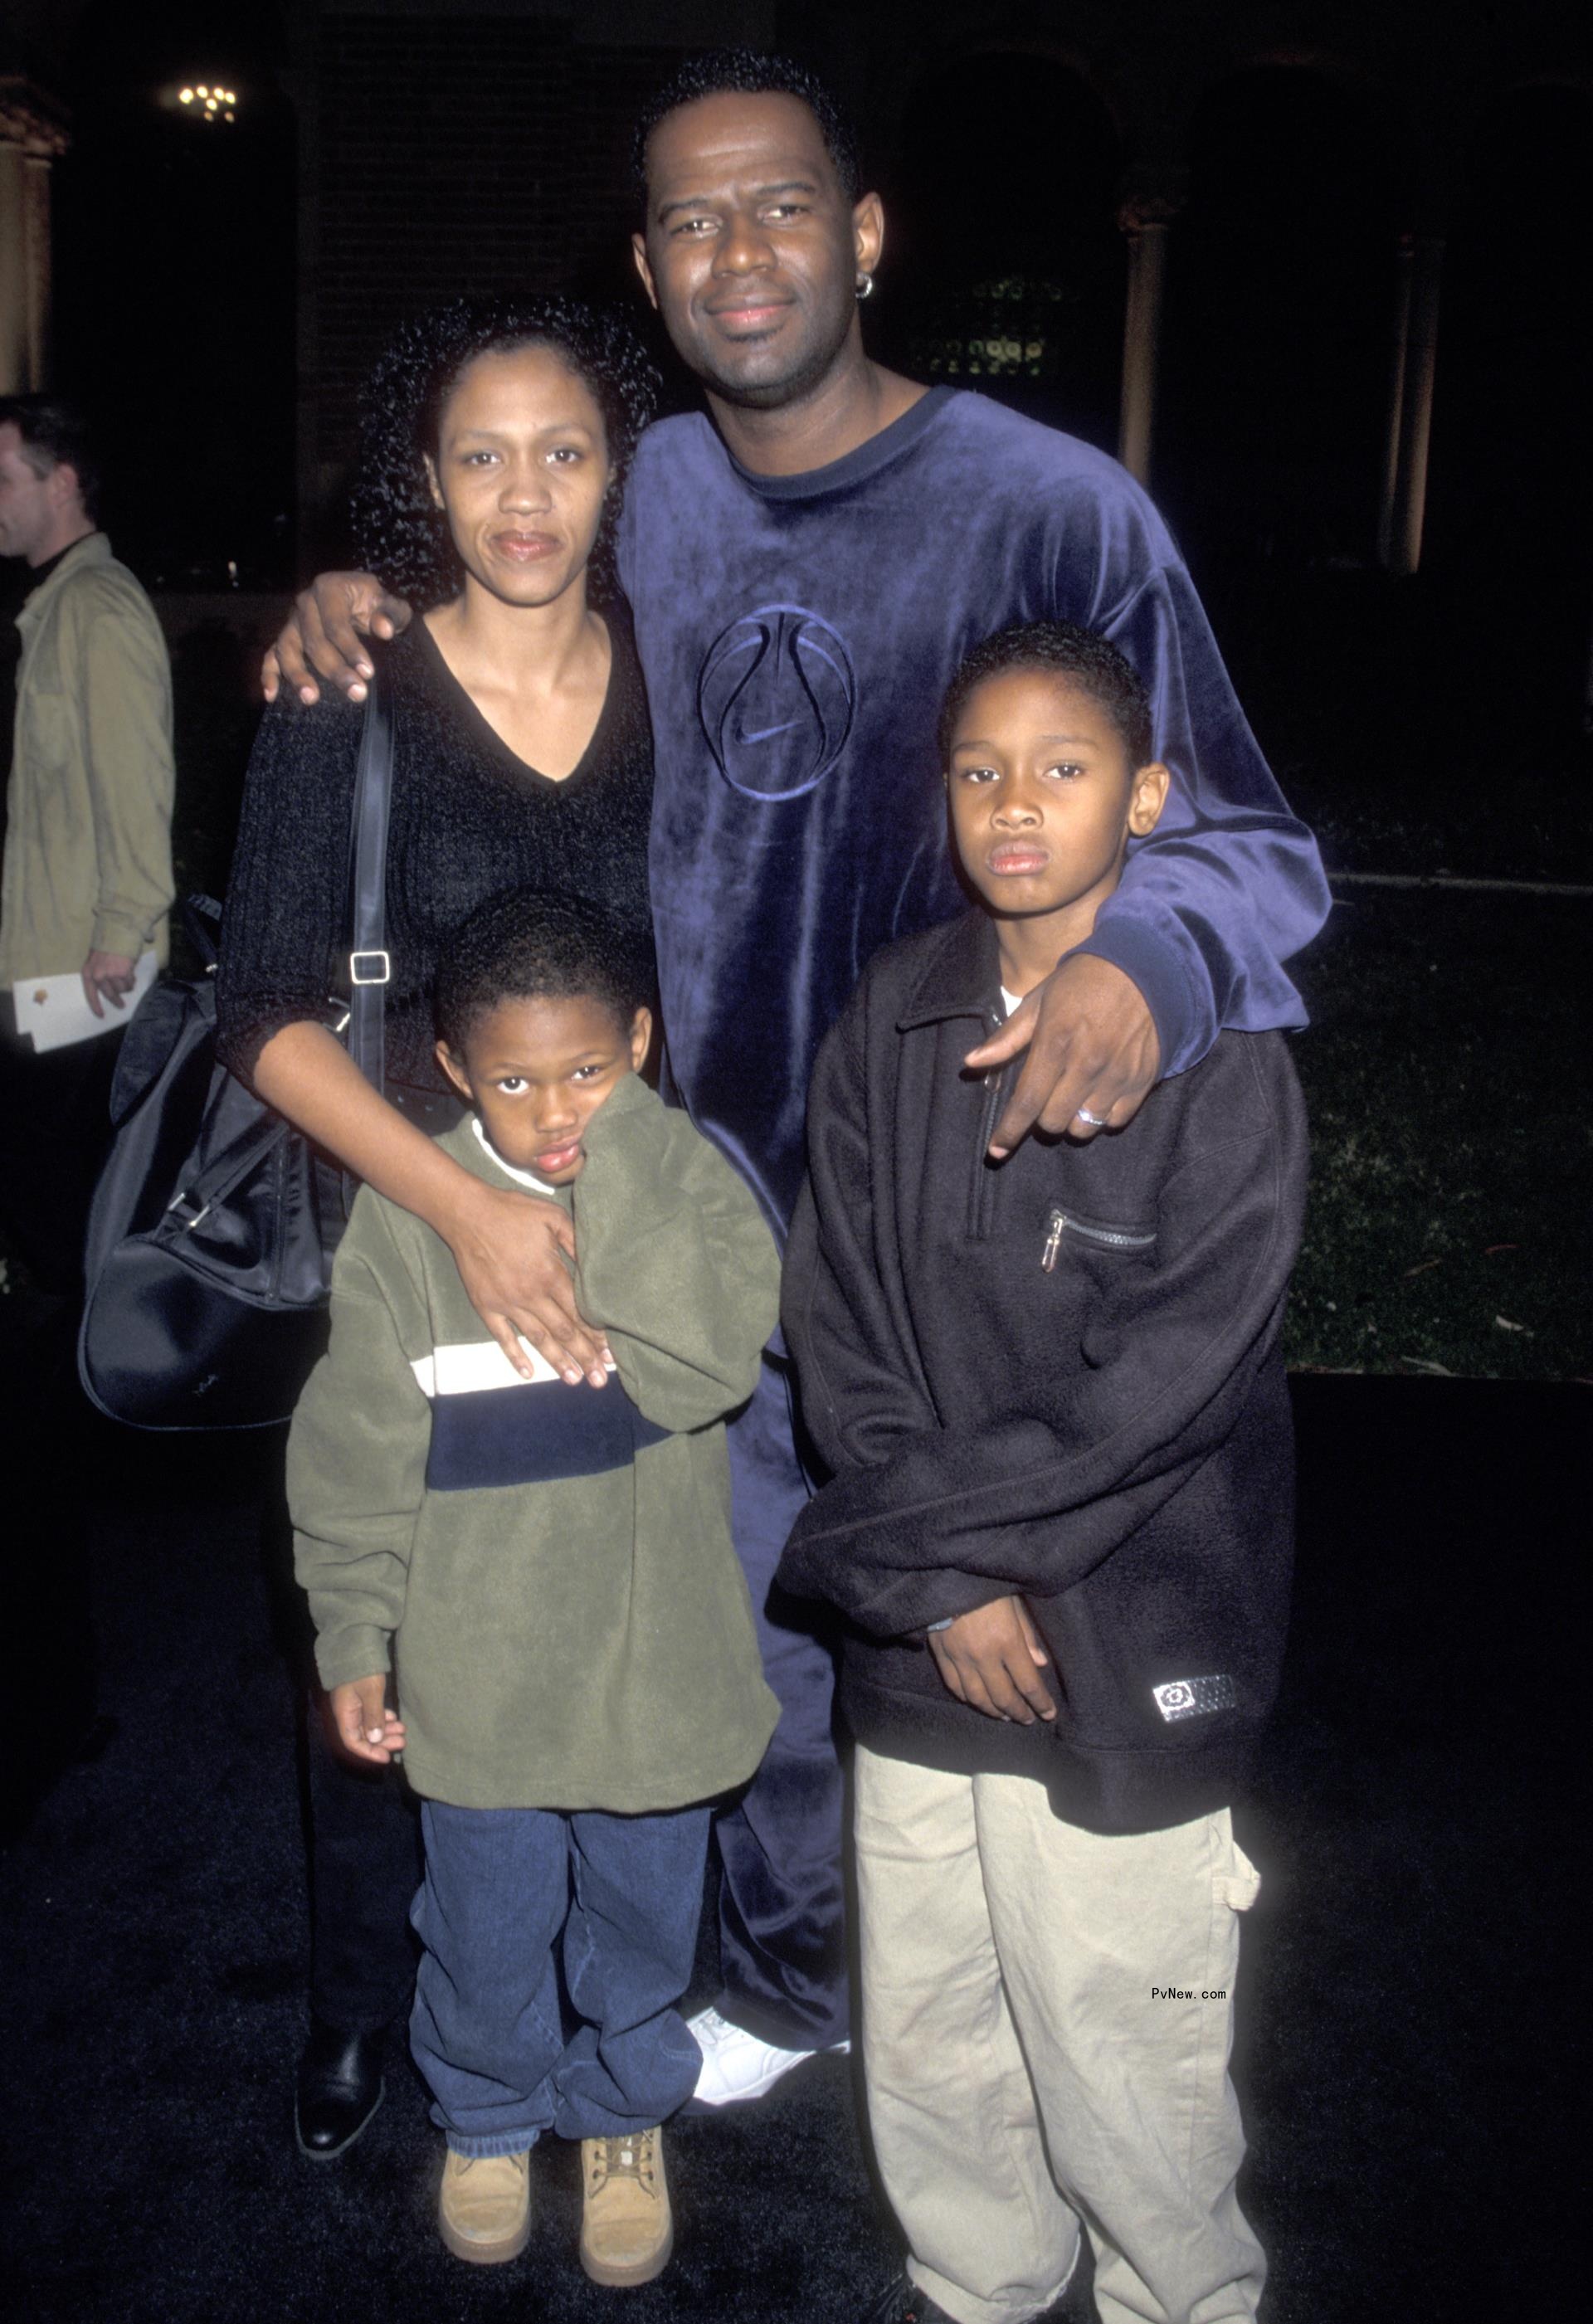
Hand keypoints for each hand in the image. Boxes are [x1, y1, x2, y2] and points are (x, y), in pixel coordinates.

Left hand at [81, 950, 137, 1017]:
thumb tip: (107, 990)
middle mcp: (98, 975)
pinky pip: (130, 984)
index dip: (96, 1006)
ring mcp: (111, 974)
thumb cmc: (105, 947)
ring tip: (126, 978)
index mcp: (88, 973)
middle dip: (116, 1001)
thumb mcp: (94, 961)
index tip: (101, 1015)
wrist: (117, 933)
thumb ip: (98, 975)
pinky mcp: (124, 972)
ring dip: (126, 986)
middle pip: (109, 994)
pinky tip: (130, 973)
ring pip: (122, 990)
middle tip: (122, 1006)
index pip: (90, 994)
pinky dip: (132, 981)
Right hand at [260, 572, 412, 704]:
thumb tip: (385, 629)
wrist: (359, 600)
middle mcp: (305, 602)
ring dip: (297, 675)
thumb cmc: (375, 604)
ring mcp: (292, 621)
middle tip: (357, 693)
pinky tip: (271, 696)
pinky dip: (269, 674)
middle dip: (334, 669)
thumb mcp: (389, 604)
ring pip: (287, 648)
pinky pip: (272, 655)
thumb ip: (391, 613)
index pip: (336, 623)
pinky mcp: (286, 637)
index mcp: (329, 588)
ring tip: (311, 699)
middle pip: (313, 640)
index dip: (351, 648)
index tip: (368, 672)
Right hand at [328, 1676, 405, 1764]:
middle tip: (402, 1741)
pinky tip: (394, 1718)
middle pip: (362, 1736)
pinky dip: (382, 1718)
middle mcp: (346, 1712)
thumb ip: (373, 1716)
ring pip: (368, 1725)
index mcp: (344, 1713)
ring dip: (385, 1730)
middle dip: (382, 1742)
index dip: (369, 1752)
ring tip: (403, 1730)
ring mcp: (353, 1704)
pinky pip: (370, 1714)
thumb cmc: (362, 1668)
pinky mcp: (360, 1696)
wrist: (355, 1642)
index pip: (353, 1742)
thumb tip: (375, 1739)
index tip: (387, 1757)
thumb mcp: (371, 1692)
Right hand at [445, 1178, 610, 1388]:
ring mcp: (507, 1303)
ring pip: (538, 1339)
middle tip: (600, 1379)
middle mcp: (531, 1295)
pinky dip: (515, 1356)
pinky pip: (503, 1337)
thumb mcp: (553, 1217)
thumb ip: (576, 1243)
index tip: (610, 1354)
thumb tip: (596, 1266)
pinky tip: (528, 1373)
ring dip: (557, 1362)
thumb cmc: (513, 1212)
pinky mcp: (486, 1306)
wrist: (467, 1213)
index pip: (580, 1313)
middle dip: (584, 1357)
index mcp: (550, 1274)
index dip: (596, 1335)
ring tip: (575, 1380)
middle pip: (564, 1332)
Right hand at [928, 1595, 1056, 1723]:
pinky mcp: (941, 1655)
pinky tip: (977, 1700)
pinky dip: (968, 1698)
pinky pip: (955, 1686)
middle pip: (1004, 1697)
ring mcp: (960, 1658)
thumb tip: (1039, 1664)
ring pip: (978, 1697)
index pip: (1028, 1684)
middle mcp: (984, 1656)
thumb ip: (1027, 1635)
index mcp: (1007, 1641)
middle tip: (1027, 1719)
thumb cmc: (986, 1584)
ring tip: (1004, 1715)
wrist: (946, 1574)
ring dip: (993, 1710)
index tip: (1049, 1714)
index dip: (1041, 1703)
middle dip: (1019, 1712)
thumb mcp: (1015, 1602)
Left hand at [964, 954, 1159, 1155]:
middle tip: (1045, 1098)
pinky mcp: (1142, 1081)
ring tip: (1071, 1099)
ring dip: (1070, 1121)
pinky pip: (1115, 1121)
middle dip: (1041, 1118)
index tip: (995, 1151)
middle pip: (1053, 1121)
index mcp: (1055, 1043)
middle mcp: (1087, 1065)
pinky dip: (1101, 1118)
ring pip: (1084, 1128)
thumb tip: (971, 1063)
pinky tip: (1097, 1097)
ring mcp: (1117, 1075)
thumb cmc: (1082, 982)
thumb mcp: (1038, 1001)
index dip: (1009, 1131)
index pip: (1027, 1101)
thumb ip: (1007, 1038)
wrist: (1144, 967)